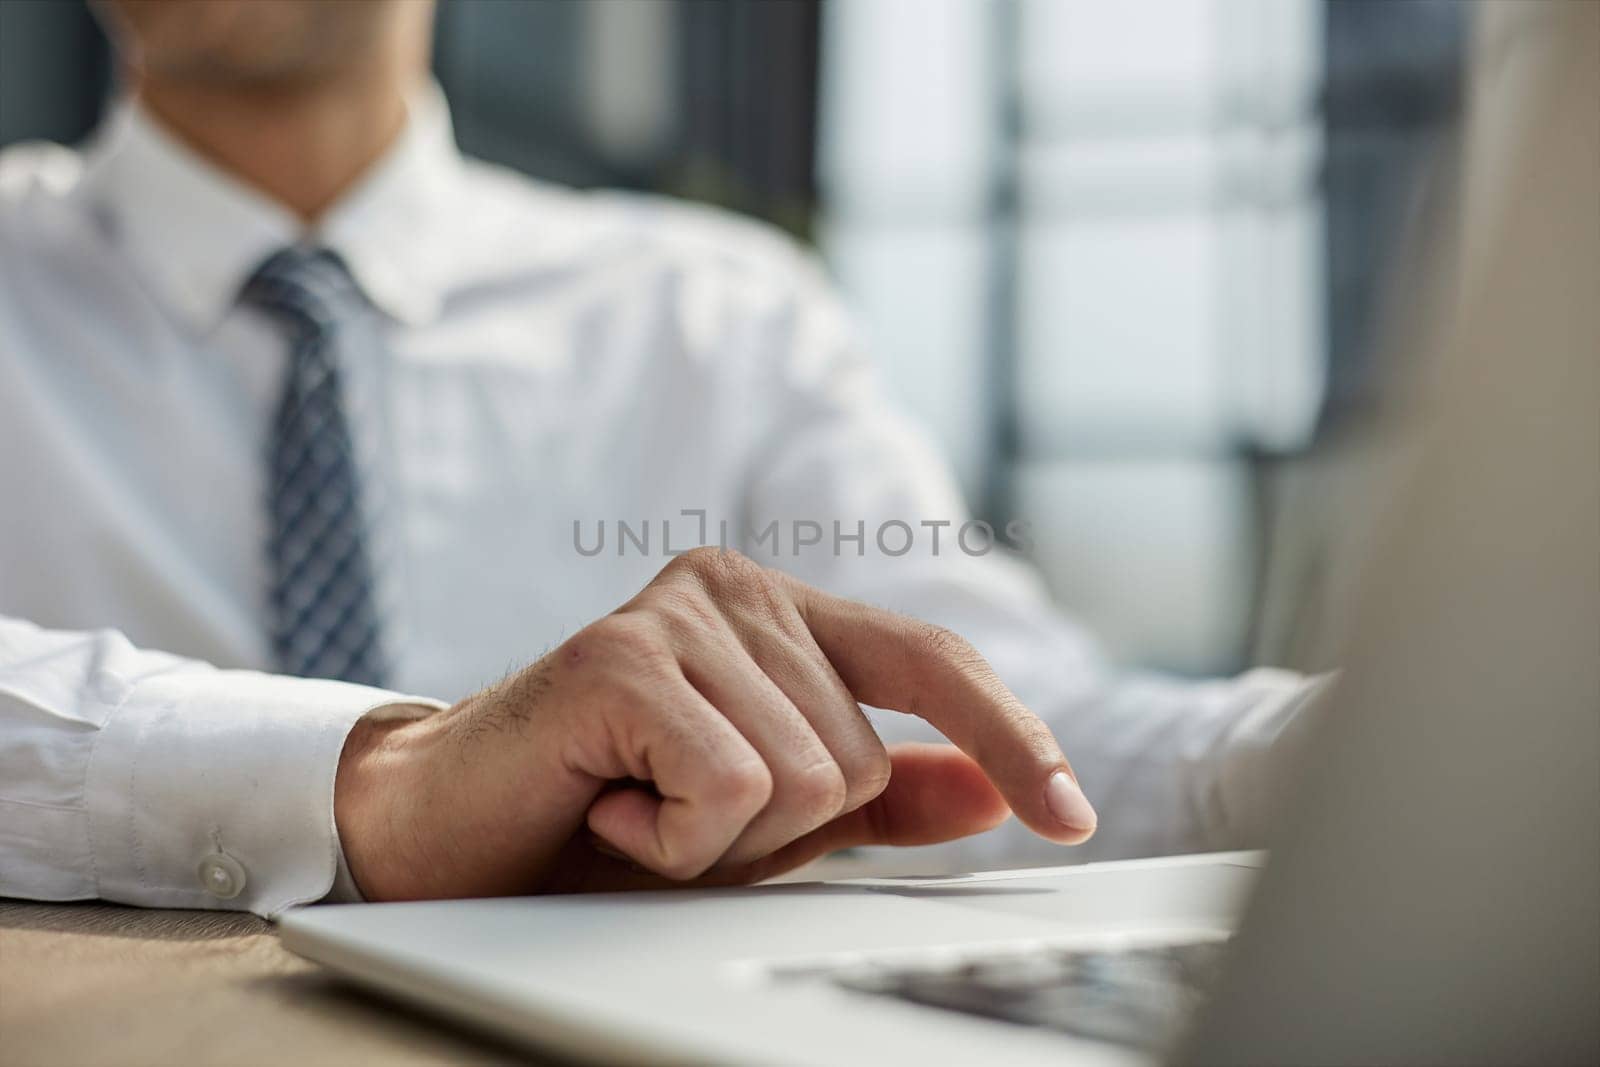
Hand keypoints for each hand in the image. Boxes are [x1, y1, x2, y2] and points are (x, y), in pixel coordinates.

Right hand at [335, 548, 1096, 898]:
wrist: (451, 831)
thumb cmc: (604, 815)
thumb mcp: (764, 816)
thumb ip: (875, 795)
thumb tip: (986, 791)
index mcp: (781, 614)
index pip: (929, 661)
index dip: (1007, 735)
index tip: (1070, 816)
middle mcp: (736, 589)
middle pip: (859, 755)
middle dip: (775, 830)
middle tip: (671, 813)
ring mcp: (677, 613)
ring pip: (806, 780)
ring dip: (718, 840)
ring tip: (634, 805)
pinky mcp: (622, 657)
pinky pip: (731, 789)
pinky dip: (672, 841)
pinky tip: (604, 802)